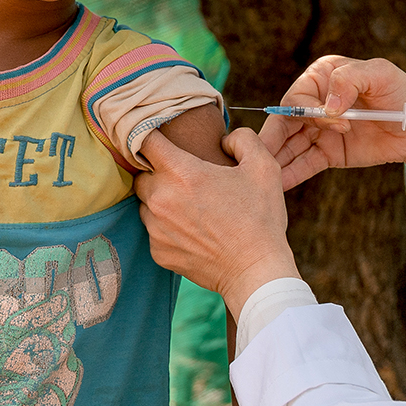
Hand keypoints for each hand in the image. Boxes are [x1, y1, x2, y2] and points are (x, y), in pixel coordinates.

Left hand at [135, 129, 299, 317]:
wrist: (256, 271)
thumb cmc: (260, 218)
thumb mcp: (263, 167)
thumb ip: (242, 139)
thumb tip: (224, 138)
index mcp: (180, 173)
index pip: (144, 140)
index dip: (148, 134)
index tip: (158, 137)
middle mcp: (160, 199)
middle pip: (142, 174)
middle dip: (158, 172)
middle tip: (185, 179)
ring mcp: (156, 228)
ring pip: (146, 204)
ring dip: (161, 201)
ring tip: (191, 207)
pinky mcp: (158, 251)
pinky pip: (154, 230)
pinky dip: (167, 228)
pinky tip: (192, 231)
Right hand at [258, 56, 405, 190]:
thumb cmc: (402, 93)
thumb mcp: (380, 74)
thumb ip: (349, 80)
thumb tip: (326, 106)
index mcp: (320, 78)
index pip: (297, 98)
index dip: (311, 113)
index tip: (342, 123)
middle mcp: (313, 103)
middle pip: (284, 123)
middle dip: (272, 141)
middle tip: (258, 157)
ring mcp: (318, 131)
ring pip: (290, 145)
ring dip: (276, 160)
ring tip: (261, 176)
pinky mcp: (328, 153)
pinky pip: (305, 164)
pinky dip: (292, 174)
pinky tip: (278, 185)